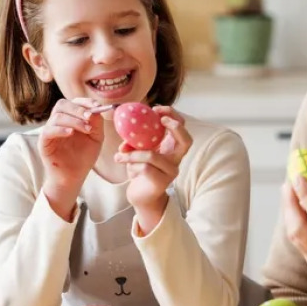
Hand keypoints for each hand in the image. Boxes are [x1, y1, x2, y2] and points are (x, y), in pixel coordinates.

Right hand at [40, 98, 105, 219]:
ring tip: (86, 129)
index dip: (85, 102)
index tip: (97, 106)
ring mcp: (49, 131)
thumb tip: (96, 109)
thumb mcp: (96, 138)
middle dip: (78, 108)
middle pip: (62, 104)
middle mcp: (58, 122)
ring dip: (74, 120)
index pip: (74, 102)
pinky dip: (60, 129)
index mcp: (70, 118)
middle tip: (90, 116)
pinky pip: (48, 130)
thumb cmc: (84, 157)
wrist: (74, 177)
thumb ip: (97, 123)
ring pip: (57, 116)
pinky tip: (71, 133)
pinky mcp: (43, 142)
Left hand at [116, 106, 191, 234]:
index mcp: (171, 147)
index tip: (157, 109)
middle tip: (160, 119)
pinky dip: (131, 164)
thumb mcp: (137, 152)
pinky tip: (122, 163)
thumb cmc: (141, 171)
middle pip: (186, 139)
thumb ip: (134, 141)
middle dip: (174, 126)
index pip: (182, 127)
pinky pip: (144, 168)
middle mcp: (175, 158)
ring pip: (152, 155)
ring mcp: (170, 171)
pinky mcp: (161, 182)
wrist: (140, 196)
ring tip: (120, 153)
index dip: (173, 115)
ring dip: (133, 153)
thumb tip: (125, 136)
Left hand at [283, 168, 306, 291]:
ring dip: (289, 214)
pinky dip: (295, 226)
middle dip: (290, 204)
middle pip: (300, 229)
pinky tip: (297, 212)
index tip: (299, 177)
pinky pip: (300, 245)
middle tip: (289, 184)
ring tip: (290, 194)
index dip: (306, 194)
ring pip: (295, 238)